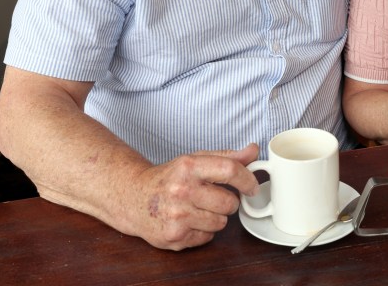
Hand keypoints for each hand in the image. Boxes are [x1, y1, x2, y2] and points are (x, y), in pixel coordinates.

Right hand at [127, 143, 259, 249]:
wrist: (134, 198)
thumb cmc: (169, 178)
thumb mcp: (195, 160)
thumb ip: (227, 157)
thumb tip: (253, 151)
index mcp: (189, 167)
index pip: (229, 170)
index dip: (247, 179)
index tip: (252, 187)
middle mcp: (182, 191)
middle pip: (229, 203)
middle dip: (228, 202)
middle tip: (213, 198)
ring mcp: (177, 216)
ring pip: (221, 223)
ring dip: (215, 218)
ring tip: (198, 209)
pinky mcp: (174, 237)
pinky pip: (207, 237)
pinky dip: (202, 231)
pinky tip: (188, 221)